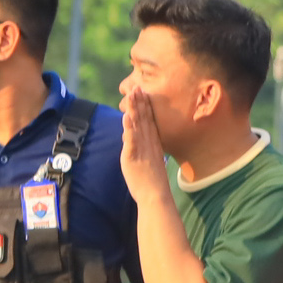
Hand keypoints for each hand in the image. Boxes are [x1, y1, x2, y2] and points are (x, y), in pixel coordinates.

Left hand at [116, 83, 173, 203]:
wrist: (155, 197)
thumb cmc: (151, 182)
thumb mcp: (150, 162)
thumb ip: (146, 151)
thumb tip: (140, 144)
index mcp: (153, 144)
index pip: (149, 121)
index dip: (145, 106)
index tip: (142, 93)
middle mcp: (149, 144)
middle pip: (145, 119)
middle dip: (140, 102)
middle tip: (136, 86)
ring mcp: (142, 149)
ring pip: (139, 125)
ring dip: (135, 109)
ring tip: (132, 94)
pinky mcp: (134, 157)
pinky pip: (131, 140)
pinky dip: (130, 128)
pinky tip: (127, 116)